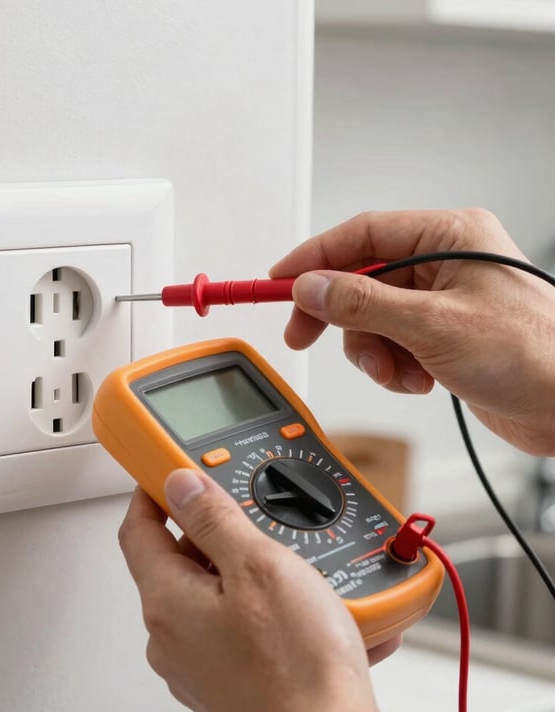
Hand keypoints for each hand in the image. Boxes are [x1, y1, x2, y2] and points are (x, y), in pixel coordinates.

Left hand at [119, 469, 397, 711]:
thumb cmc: (297, 671)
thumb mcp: (258, 566)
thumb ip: (213, 518)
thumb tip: (180, 485)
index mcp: (167, 604)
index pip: (137, 530)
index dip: (151, 492)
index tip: (170, 472)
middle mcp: (173, 639)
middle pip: (179, 562)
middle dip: (216, 532)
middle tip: (253, 517)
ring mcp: (201, 666)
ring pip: (215, 595)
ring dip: (249, 572)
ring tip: (297, 568)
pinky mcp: (231, 684)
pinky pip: (240, 628)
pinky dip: (270, 610)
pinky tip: (312, 611)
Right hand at [270, 208, 554, 455]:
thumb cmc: (534, 354)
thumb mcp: (433, 325)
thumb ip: (363, 303)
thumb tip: (311, 286)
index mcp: (448, 237)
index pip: (361, 235)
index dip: (313, 258)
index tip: (278, 281)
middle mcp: (444, 263)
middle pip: (360, 279)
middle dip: (339, 316)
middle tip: (303, 336)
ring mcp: (442, 301)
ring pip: (372, 318)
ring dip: (374, 352)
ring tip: (398, 372)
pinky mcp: (442, 335)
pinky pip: (392, 343)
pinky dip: (395, 366)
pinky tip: (421, 379)